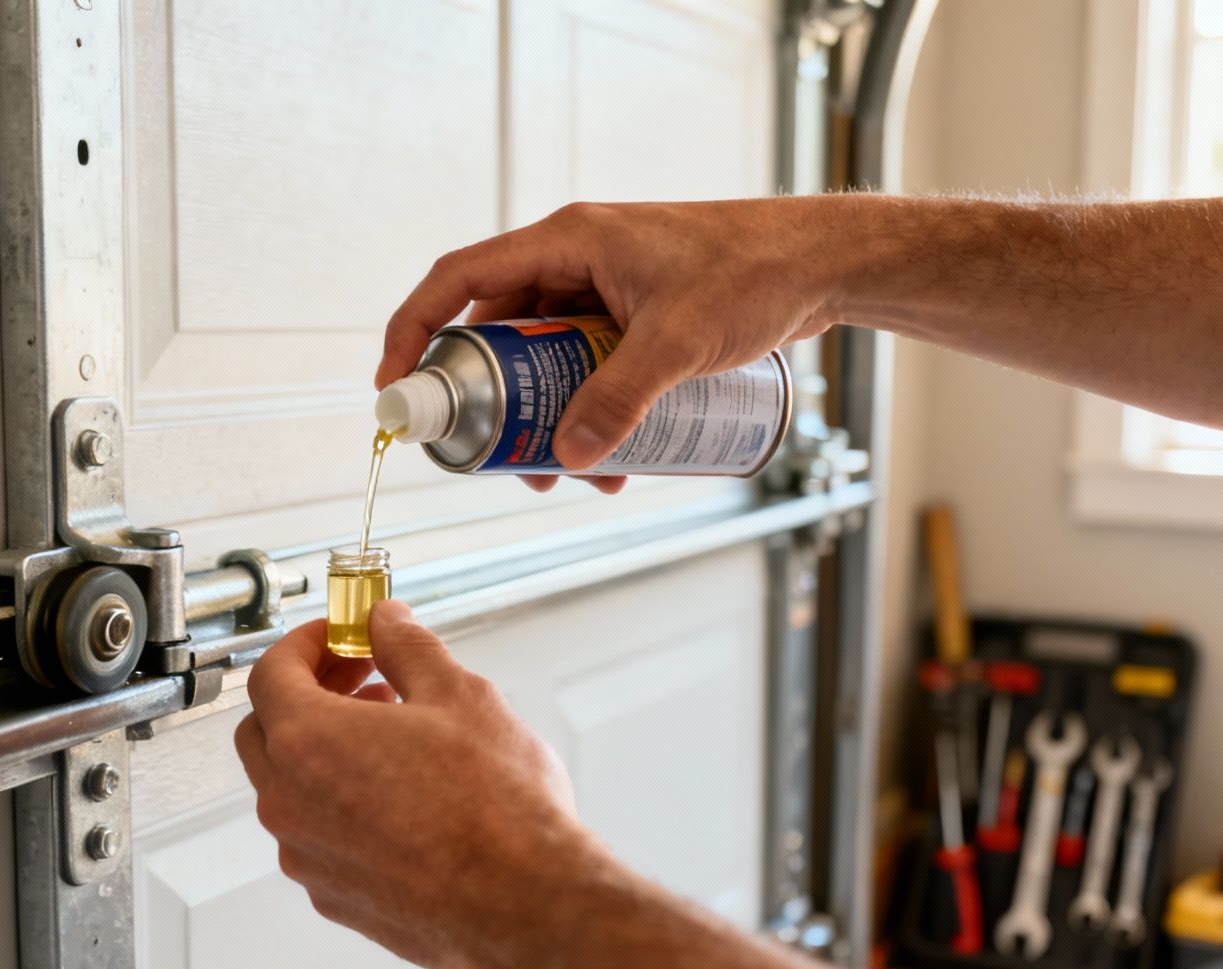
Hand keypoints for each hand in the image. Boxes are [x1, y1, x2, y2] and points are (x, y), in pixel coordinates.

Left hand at [235, 601, 594, 968]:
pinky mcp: (334, 898)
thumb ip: (408, 649)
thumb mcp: (460, 696)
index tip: (339, 637)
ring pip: (290, 789)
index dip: (304, 644)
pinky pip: (317, 837)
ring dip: (325, 752)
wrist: (525, 906)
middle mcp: (290, 804)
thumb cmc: (497, 810)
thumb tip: (387, 623)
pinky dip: (341, 806)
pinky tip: (400, 797)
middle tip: (363, 679)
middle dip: (308, 694)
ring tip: (394, 736)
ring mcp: (307, 858)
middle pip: (265, 731)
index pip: (271, 674)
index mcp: (308, 742)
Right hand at [378, 199, 838, 470]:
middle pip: (499, 334)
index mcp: (566, 240)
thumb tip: (571, 457)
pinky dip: (588, 411)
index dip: (416, 332)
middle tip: (503, 458)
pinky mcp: (633, 315)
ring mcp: (604, 289)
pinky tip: (618, 459)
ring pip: (544, 360)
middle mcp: (575, 259)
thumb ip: (621, 399)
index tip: (396, 389)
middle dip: (496, 404)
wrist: (825, 263)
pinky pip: (586, 367)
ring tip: (570, 475)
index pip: (460, 280)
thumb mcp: (679, 340)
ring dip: (548, 419)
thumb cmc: (757, 271)